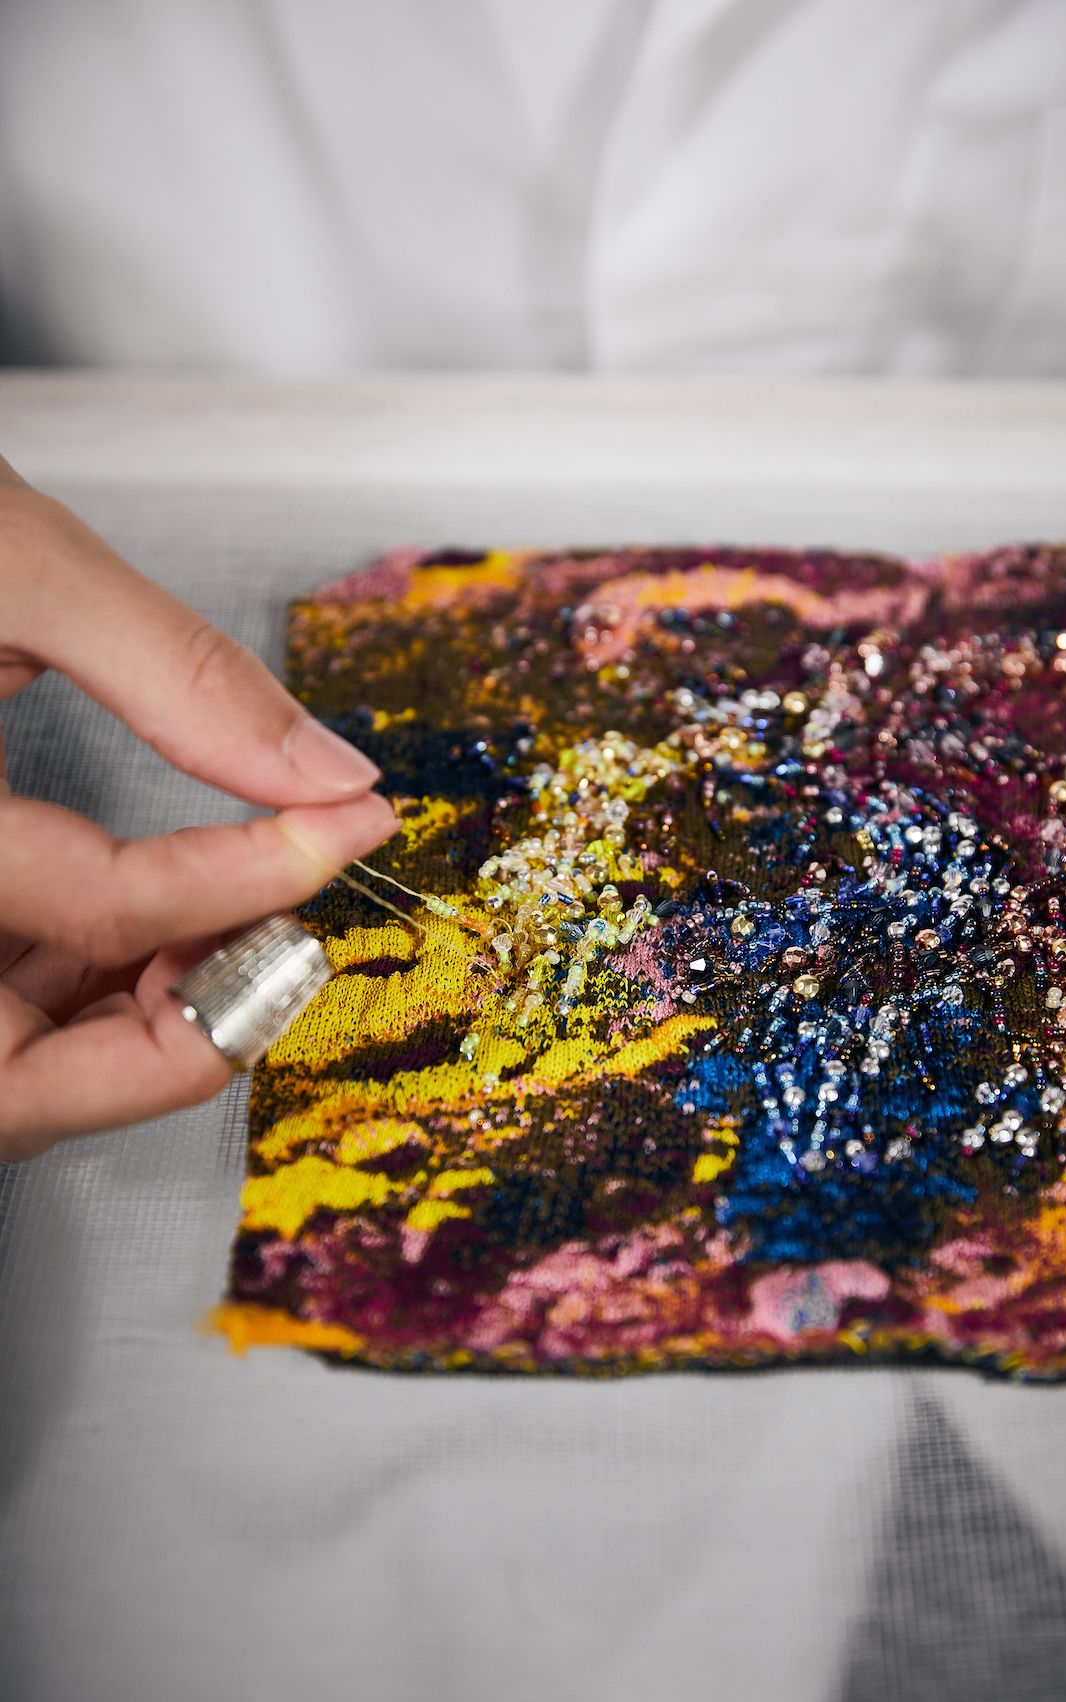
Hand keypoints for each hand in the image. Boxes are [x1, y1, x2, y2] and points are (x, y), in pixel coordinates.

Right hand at [0, 459, 395, 1157]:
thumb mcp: (10, 565)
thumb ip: (175, 674)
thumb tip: (322, 771)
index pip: (102, 908)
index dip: (247, 878)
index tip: (341, 826)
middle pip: (23, 1082)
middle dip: (172, 1035)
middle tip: (276, 939)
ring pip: (11, 1063)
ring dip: (129, 1021)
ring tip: (225, 919)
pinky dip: (76, 981)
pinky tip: (146, 911)